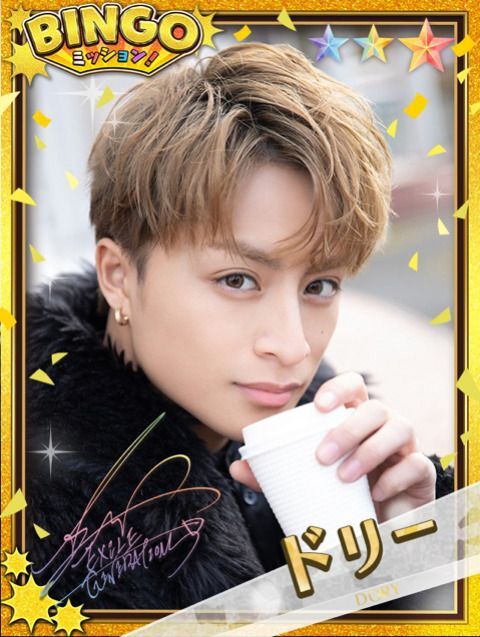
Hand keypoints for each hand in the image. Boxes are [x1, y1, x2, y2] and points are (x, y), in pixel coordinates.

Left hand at [229, 372, 436, 522]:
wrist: (374, 526)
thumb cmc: (340, 491)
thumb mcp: (305, 480)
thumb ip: (273, 473)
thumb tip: (237, 465)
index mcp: (355, 417)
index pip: (353, 386)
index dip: (339, 388)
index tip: (318, 406)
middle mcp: (383, 424)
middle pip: (374, 407)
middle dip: (348, 428)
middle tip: (322, 456)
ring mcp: (405, 446)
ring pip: (399, 427)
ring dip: (370, 450)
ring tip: (344, 476)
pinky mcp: (421, 472)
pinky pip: (416, 464)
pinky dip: (397, 476)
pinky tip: (377, 492)